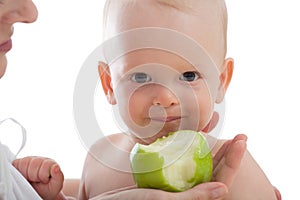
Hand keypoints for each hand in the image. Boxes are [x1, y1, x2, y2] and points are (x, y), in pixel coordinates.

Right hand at [13, 156, 63, 199]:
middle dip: (34, 176)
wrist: (39, 193)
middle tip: (36, 181)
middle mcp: (40, 159)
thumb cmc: (47, 189)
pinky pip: (15, 165)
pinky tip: (23, 177)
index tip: (44, 181)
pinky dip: (17, 173)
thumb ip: (59, 176)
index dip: (43, 176)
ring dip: (26, 175)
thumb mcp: (56, 185)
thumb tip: (56, 167)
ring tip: (30, 179)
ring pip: (24, 163)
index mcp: (50, 163)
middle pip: (34, 164)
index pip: (45, 165)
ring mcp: (29, 160)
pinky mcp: (19, 163)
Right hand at [93, 134, 246, 199]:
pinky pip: (183, 161)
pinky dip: (190, 146)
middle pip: (214, 170)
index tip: (241, 139)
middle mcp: (187, 192)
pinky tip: (195, 135)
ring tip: (223, 132)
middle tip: (240, 134)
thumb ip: (194, 198)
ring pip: (201, 164)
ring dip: (213, 148)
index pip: (221, 180)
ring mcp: (177, 184)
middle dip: (229, 152)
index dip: (233, 160)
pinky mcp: (166, 178)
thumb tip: (224, 189)